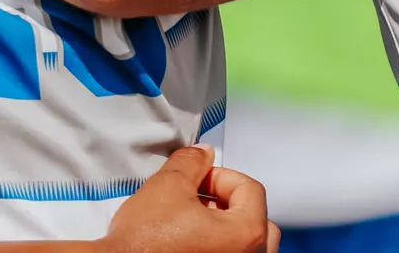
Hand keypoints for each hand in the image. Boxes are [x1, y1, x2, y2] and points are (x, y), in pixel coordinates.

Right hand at [102, 146, 278, 252]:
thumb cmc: (144, 242)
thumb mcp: (168, 185)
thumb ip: (192, 162)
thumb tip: (202, 155)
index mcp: (246, 235)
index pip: (250, 190)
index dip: (221, 175)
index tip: (199, 177)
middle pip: (255, 220)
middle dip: (227, 202)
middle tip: (199, 196)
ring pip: (244, 244)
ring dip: (223, 226)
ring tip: (191, 219)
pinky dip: (216, 246)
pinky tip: (188, 241)